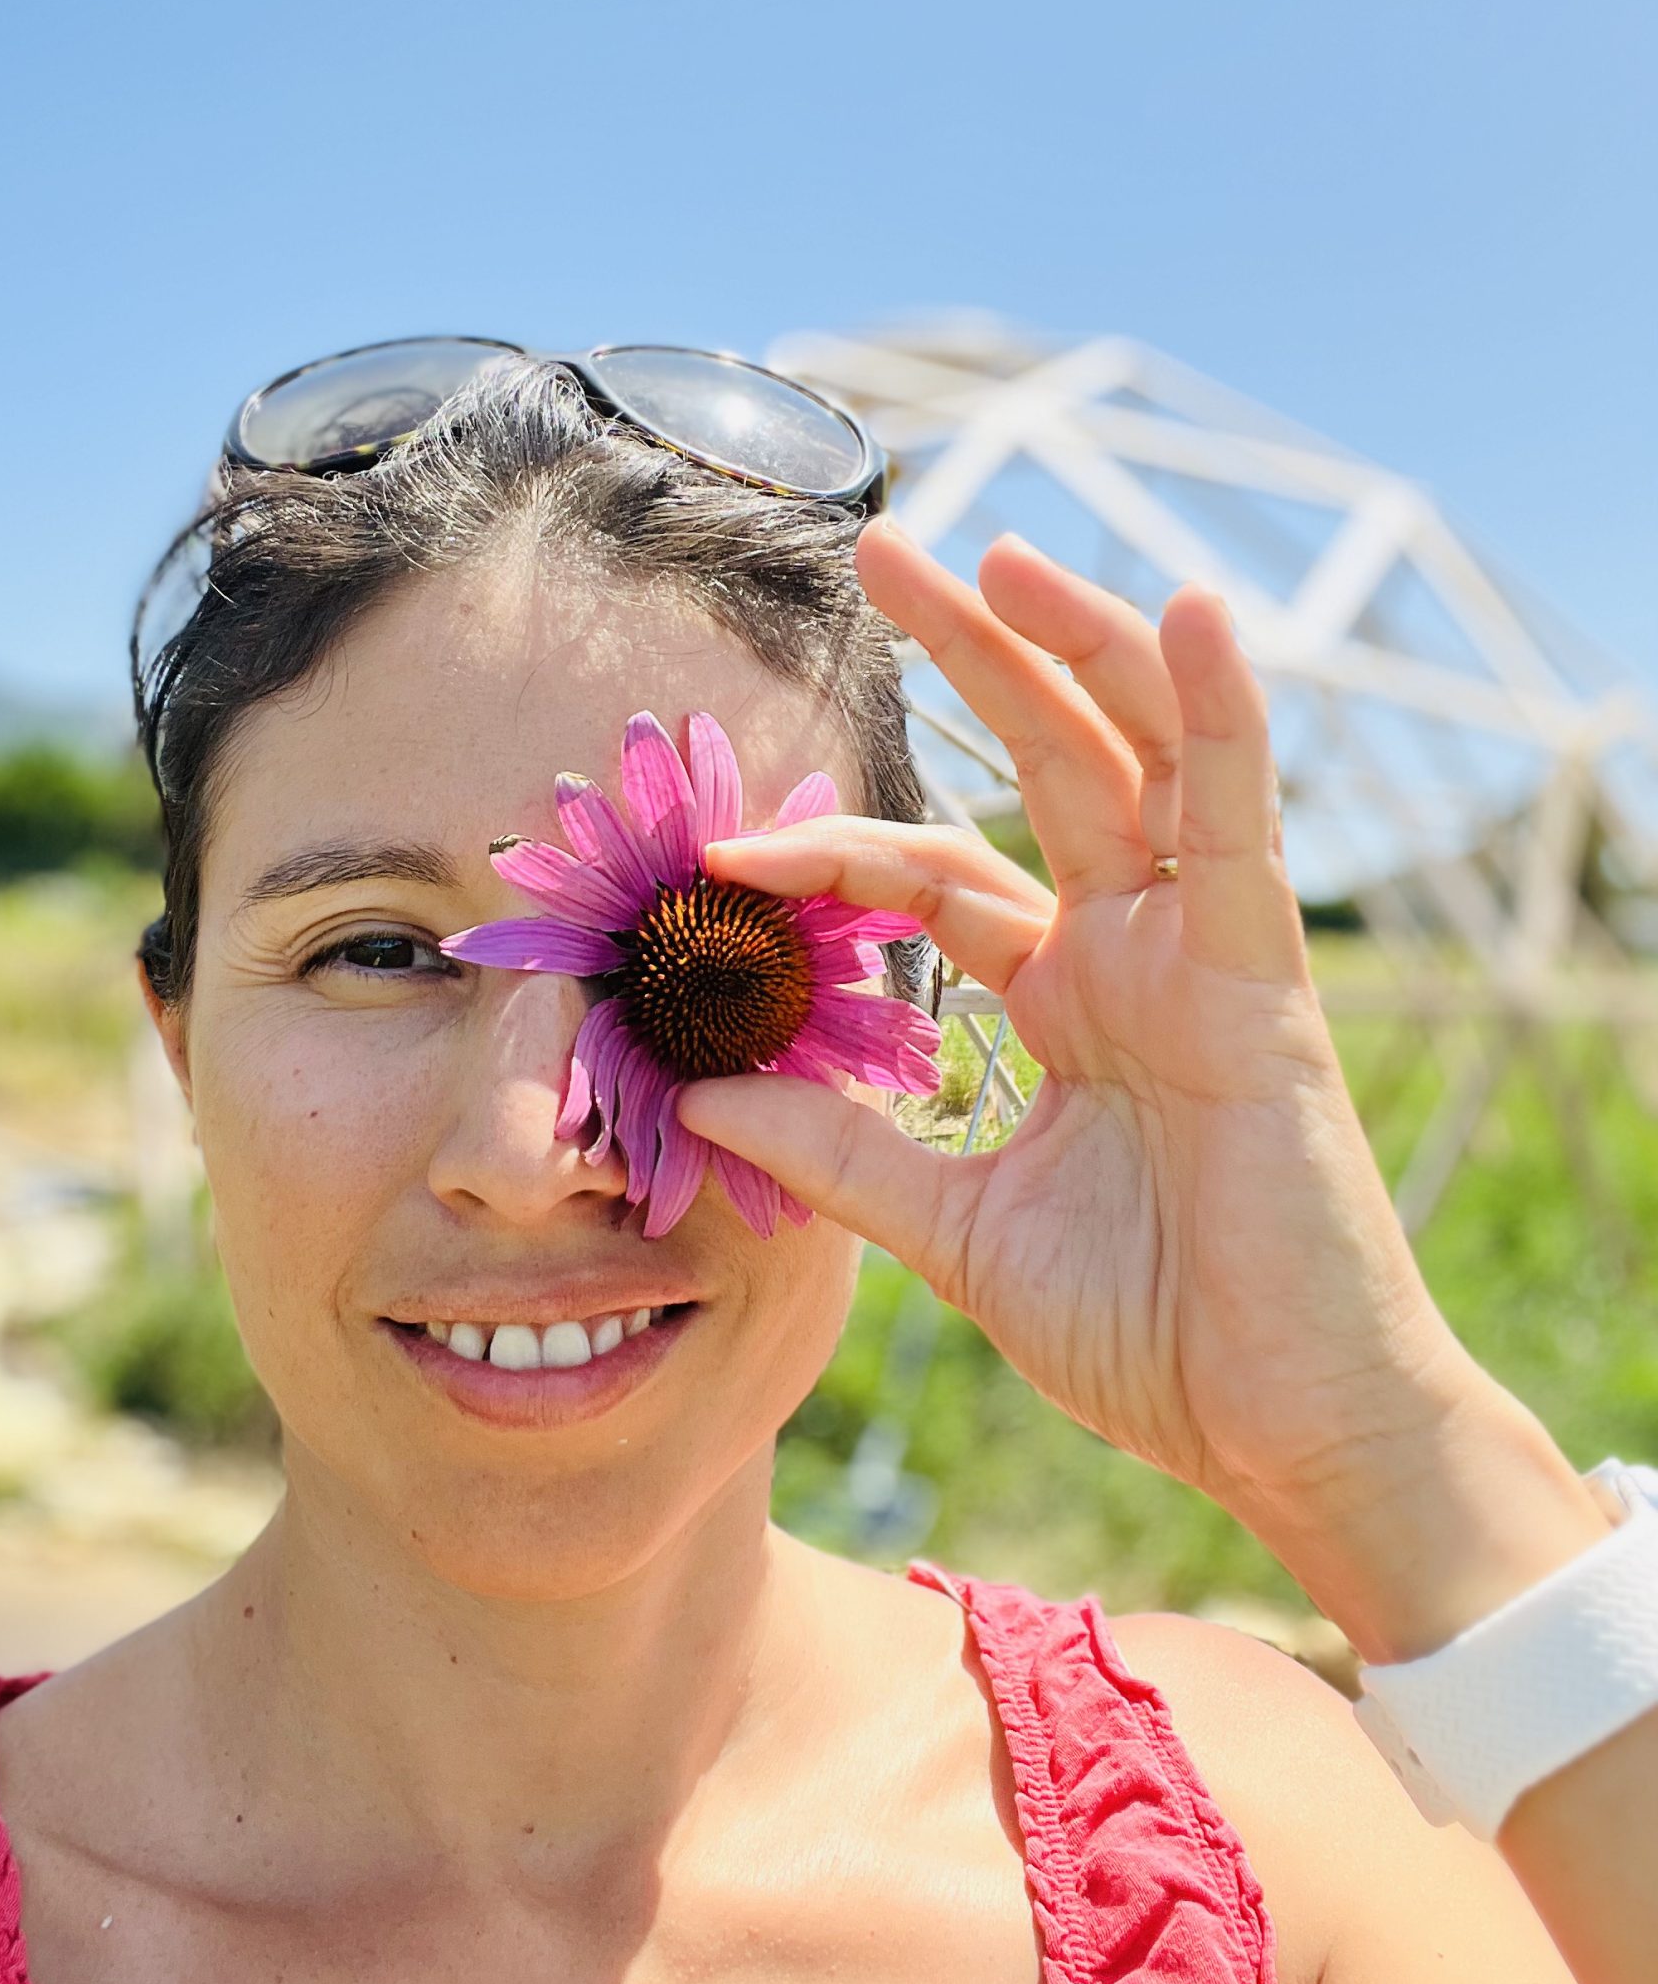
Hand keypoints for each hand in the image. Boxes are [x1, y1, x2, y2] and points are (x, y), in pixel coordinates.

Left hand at [677, 518, 1506, 1574]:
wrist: (1280, 1432)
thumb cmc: (1151, 1335)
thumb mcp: (954, 1229)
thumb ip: (842, 1151)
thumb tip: (703, 1093)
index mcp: (1066, 998)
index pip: (932, 878)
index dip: (828, 855)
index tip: (718, 852)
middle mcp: (1132, 950)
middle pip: (1042, 763)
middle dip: (969, 654)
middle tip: (880, 551)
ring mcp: (1199, 953)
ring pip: (1138, 757)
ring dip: (1072, 647)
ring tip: (993, 551)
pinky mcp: (1260, 979)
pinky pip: (1240, 823)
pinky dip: (1221, 716)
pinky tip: (1188, 614)